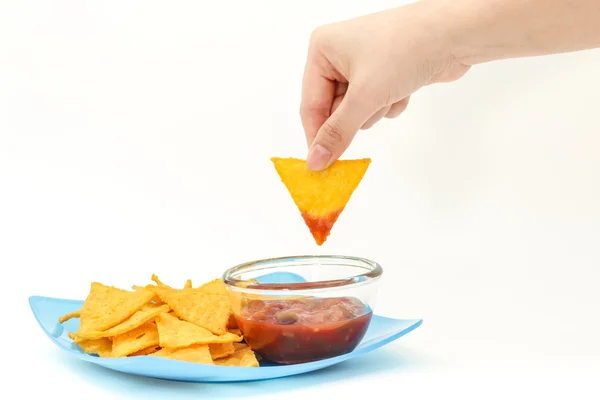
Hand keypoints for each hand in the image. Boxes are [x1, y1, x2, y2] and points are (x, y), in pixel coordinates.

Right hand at [300, 1, 469, 170]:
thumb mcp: (365, 96)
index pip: (310, 105)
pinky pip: (376, 104)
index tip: (321, 165)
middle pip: (333, 110)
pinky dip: (390, 104)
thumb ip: (338, 132)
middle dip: (356, 115)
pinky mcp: (385, 74)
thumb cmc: (405, 50)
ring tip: (391, 91)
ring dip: (375, 110)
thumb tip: (316, 160)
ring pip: (357, 111)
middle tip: (371, 109)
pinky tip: (404, 88)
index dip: (317, 136)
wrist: (455, 34)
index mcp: (322, 49)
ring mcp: (363, 64)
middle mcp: (339, 55)